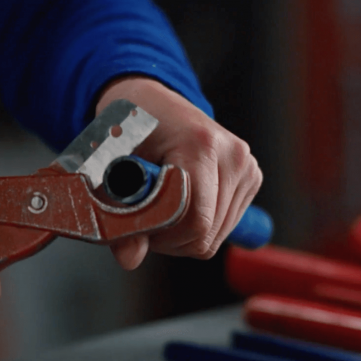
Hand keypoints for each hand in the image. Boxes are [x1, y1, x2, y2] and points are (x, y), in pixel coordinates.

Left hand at [95, 76, 262, 268]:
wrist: (150, 100)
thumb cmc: (126, 128)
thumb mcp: (109, 167)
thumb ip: (117, 215)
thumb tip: (130, 260)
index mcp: (199, 144)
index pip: (194, 222)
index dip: (160, 236)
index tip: (136, 223)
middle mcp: (232, 154)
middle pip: (206, 234)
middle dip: (169, 238)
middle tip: (142, 216)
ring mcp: (247, 165)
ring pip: (216, 236)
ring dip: (182, 234)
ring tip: (159, 205)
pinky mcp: (251, 175)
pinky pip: (224, 227)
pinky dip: (198, 226)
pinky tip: (180, 202)